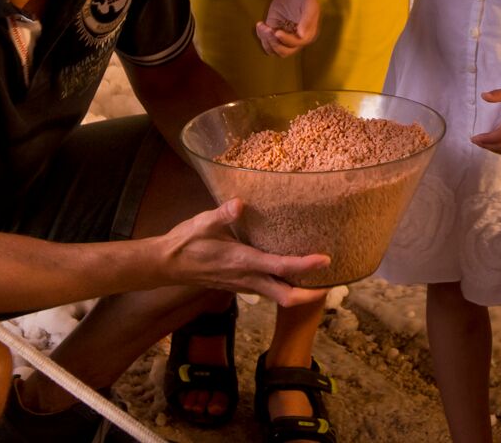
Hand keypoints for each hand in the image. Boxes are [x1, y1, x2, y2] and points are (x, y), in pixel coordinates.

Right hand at [157, 201, 330, 307]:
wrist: (166, 265)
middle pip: (287, 296)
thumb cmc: (185, 243)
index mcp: (243, 261)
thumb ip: (223, 214)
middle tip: (334, 283)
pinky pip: (268, 291)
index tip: (326, 260)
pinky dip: (285, 287)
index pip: (281, 267)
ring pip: (278, 297)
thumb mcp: (203, 223)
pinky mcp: (239, 286)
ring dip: (300, 293)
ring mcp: (244, 285)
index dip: (305, 266)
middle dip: (311, 294)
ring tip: (319, 278)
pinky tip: (290, 274)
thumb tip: (240, 202)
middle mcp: (247, 278)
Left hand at [254, 0, 320, 56]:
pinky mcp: (273, 30)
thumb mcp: (309, 6)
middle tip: (269, 30)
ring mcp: (283, 36)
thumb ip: (306, 20)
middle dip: (274, 44)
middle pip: (284, 52)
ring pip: (273, 50)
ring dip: (266, 41)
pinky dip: (261, 36)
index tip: (277, 32)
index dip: (285, 40)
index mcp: (306, 36)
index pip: (295, 45)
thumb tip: (301, 36)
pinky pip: (266, 41)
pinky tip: (260, 24)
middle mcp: (295, 39)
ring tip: (263, 27)